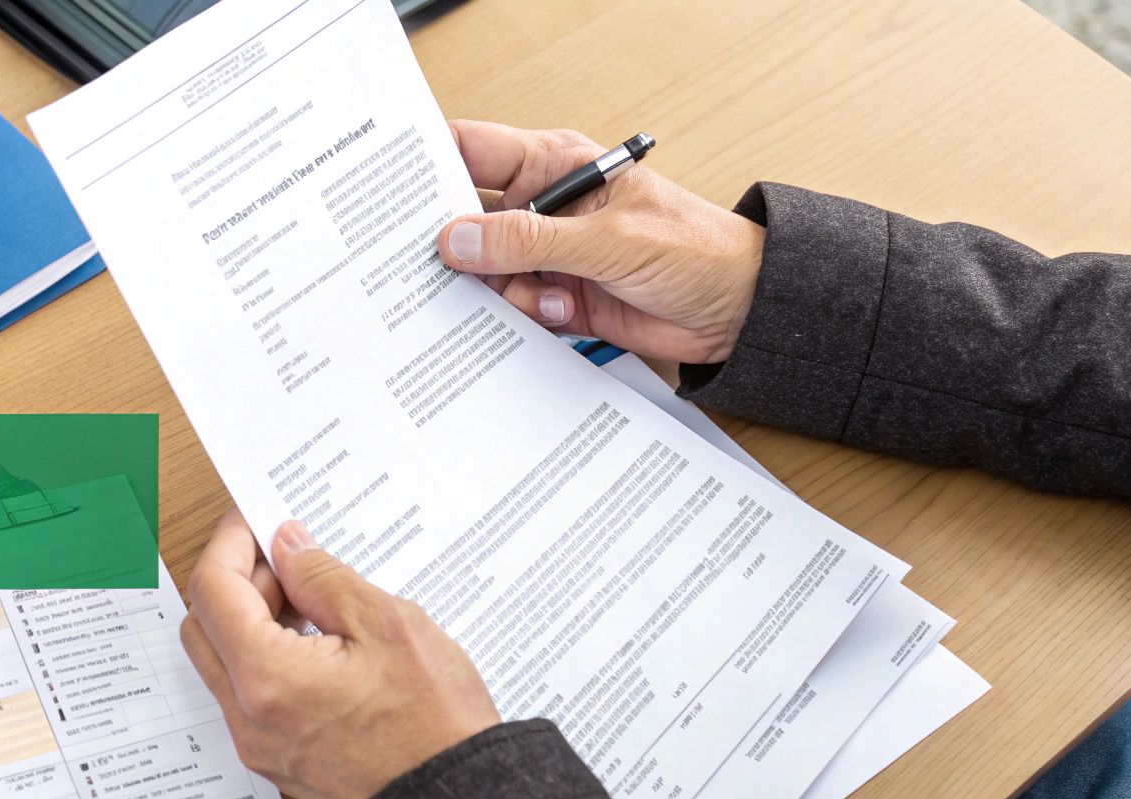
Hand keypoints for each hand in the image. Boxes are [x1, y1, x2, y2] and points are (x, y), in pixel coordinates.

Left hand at [180, 509, 501, 798]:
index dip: (231, 542)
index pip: (213, 590)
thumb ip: (324, 577)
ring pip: (223, 660)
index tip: (257, 519)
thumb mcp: (388, 625)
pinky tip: (321, 640)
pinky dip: (267, 654)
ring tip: (316, 598)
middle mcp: (248, 716)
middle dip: (237, 579)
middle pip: (203, 625)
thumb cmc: (435, 727)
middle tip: (289, 557)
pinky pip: (249, 692)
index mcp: (267, 678)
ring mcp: (259, 743)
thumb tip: (287, 545)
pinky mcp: (277, 758)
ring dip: (252, 618)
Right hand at [437, 120, 765, 364]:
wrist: (737, 311)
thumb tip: (457, 240)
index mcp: (555, 166)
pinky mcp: (555, 297)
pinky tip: (564, 309)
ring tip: (544, 293)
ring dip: (500, 289)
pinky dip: (527, 315)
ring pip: (484, 271)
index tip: (392, 193)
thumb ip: (529, 242)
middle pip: (466, 218)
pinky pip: (511, 308)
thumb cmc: (695, 251)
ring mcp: (546, 254)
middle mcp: (543, 207)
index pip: (473, 150)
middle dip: (454, 244)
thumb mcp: (608, 240)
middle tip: (441, 265)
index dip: (428, 164)